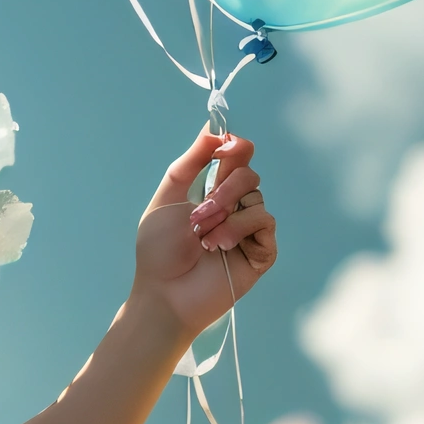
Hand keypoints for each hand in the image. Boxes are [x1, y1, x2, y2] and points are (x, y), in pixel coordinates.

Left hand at [130, 129, 277, 347]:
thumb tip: (213, 129)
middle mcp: (234, 207)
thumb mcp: (167, 199)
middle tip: (199, 215)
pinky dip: (240, 229)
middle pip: (247, 172)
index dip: (234, 146)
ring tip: (203, 239)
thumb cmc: (159, 252)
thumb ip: (189, 163)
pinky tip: (219, 247)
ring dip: (225, 214)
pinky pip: (264, 221)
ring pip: (256, 196)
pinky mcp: (261, 251)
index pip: (236, 156)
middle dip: (223, 188)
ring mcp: (249, 229)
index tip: (223, 148)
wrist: (164, 294)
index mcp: (213, 192)